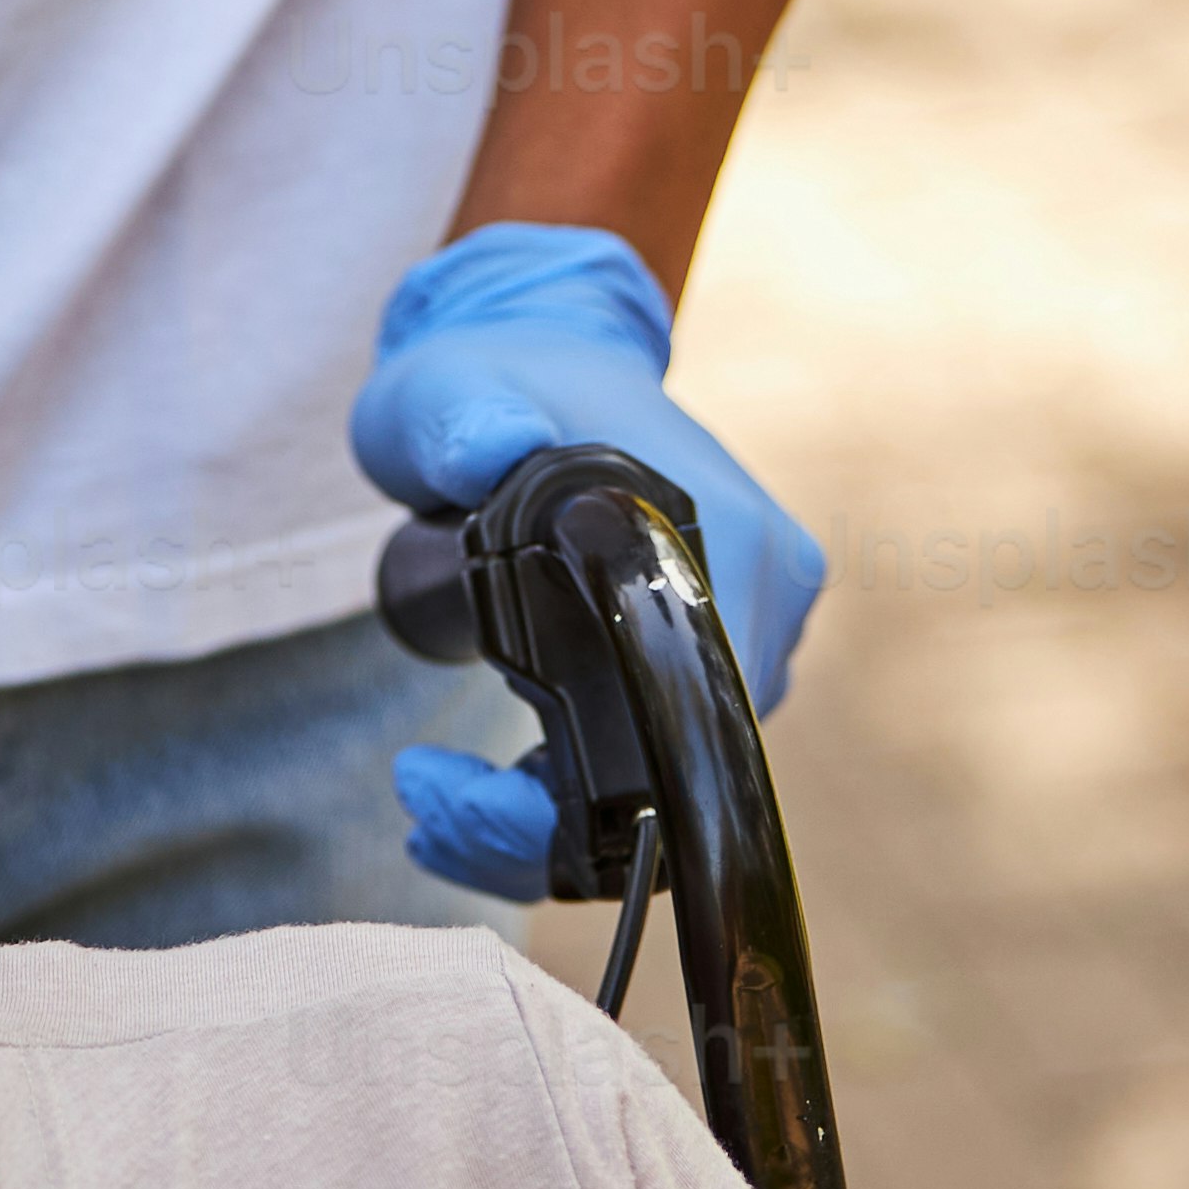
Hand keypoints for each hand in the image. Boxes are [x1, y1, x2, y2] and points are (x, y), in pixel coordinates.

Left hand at [352, 222, 829, 890]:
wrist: (537, 355)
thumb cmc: (491, 375)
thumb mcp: (447, 391)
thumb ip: (460, 418)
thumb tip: (490, 444)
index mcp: (720, 532)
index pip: (670, 722)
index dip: (555, 799)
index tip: (438, 790)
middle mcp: (765, 587)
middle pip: (678, 777)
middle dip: (540, 833)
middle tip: (424, 812)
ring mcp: (755, 622)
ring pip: (673, 782)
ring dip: (551, 823)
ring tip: (433, 800)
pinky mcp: (723, 647)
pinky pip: (665, 753)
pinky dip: (577, 796)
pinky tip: (481, 790)